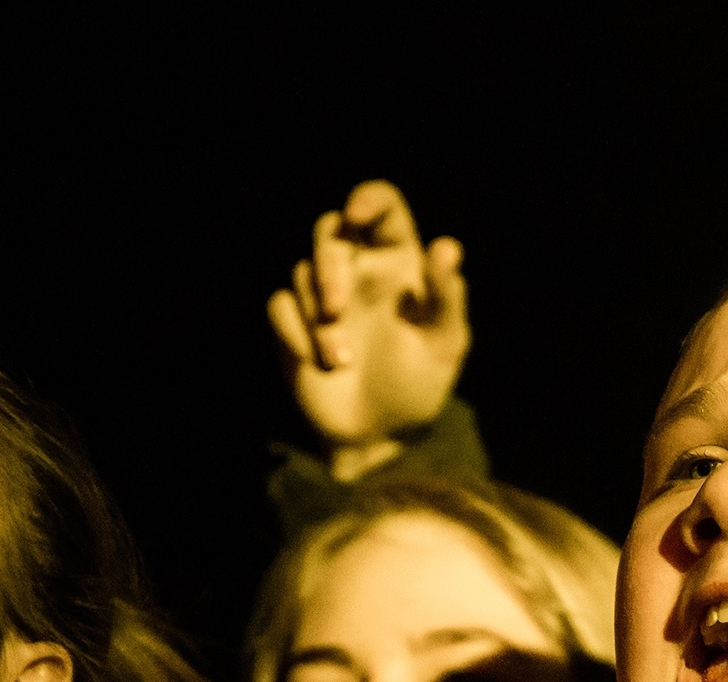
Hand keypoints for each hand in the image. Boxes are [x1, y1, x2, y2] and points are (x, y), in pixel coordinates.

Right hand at [267, 180, 470, 476]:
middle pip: (328, 230)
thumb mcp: (444, 344)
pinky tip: (319, 364)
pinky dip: (296, 334)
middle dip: (328, 264)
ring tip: (344, 361)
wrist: (379, 435)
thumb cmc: (419, 385)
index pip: (383, 207)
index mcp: (398, 263)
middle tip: (337, 305)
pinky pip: (280, 305)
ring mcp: (323, 296)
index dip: (368, 199)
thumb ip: (446, 296)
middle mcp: (358, 271)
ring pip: (301, 271)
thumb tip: (448, 247)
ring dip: (318, 318)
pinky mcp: (294, 323)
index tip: (357, 214)